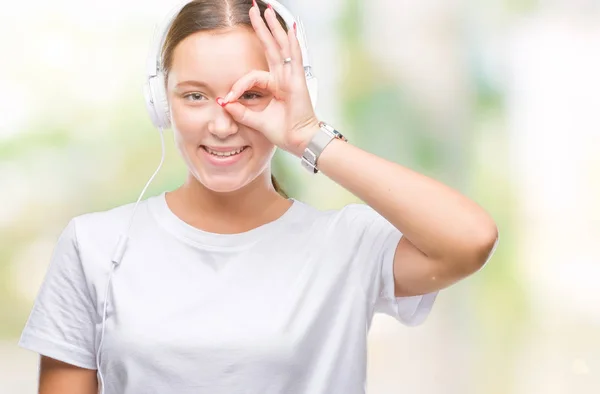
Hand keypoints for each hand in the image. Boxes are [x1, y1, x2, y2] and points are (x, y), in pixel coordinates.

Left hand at [218, 3, 318, 156]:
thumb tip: (223, 103)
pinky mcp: (297, 80)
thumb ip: (241, 111)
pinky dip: (291, 42)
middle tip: (253, 9)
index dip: (236, 86)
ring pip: (280, 46)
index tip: (226, 100)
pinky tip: (288, 28)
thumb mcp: (255, 120)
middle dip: (261, 28)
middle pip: (270, 47)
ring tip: (266, 10)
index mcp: (274, 86)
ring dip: (273, 28)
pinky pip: (293, 56)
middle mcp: (283, 77)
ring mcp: (290, 76)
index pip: (251, 76)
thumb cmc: (283, 132)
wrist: (298, 141)